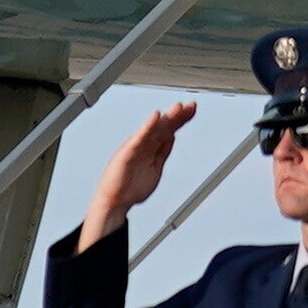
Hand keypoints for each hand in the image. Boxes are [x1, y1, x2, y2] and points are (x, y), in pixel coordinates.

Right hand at [72, 103, 192, 246]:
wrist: (115, 202)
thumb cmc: (131, 187)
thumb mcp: (155, 166)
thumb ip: (163, 151)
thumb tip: (172, 136)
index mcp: (151, 148)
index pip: (169, 130)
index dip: (181, 119)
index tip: (192, 109)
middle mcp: (144, 144)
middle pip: (163, 127)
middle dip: (177, 116)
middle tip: (191, 105)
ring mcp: (136, 147)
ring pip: (153, 129)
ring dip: (166, 118)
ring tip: (178, 107)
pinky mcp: (127, 153)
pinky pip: (139, 138)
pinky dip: (147, 127)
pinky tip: (155, 117)